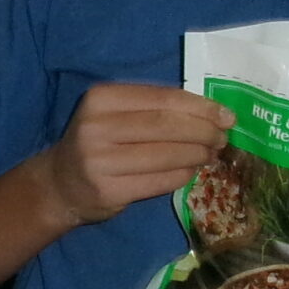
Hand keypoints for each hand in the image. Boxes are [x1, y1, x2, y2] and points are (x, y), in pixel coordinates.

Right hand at [42, 84, 230, 227]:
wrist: (60, 183)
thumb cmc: (98, 142)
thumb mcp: (114, 114)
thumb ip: (153, 108)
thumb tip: (213, 114)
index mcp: (101, 98)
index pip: (162, 99)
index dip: (200, 107)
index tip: (227, 116)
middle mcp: (96, 127)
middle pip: (166, 126)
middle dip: (204, 131)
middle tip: (222, 138)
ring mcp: (99, 161)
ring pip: (166, 155)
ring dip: (198, 155)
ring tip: (210, 154)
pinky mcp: (108, 190)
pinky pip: (160, 180)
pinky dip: (183, 175)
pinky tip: (191, 171)